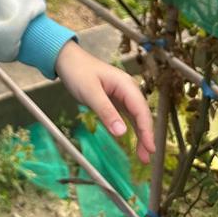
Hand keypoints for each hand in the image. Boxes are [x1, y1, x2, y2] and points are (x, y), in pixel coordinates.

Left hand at [55, 40, 155, 162]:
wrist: (66, 59)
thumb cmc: (77, 71)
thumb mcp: (90, 93)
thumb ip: (106, 112)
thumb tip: (122, 133)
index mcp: (126, 85)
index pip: (141, 111)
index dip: (147, 131)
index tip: (150, 149)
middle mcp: (128, 89)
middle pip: (142, 115)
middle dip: (146, 136)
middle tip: (146, 157)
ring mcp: (123, 94)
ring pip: (136, 117)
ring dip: (140, 135)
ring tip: (142, 155)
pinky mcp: (116, 99)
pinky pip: (127, 115)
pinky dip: (131, 128)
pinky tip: (133, 140)